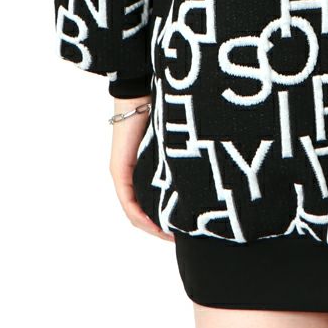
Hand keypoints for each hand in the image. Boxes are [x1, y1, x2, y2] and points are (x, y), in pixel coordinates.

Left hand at [109, 95, 175, 241]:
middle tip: (184, 236)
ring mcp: (124, 173)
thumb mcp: (176, 137)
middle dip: (162, 227)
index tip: (189, 226)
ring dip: (152, 227)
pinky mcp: (119, 171)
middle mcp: (132, 174)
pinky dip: (141, 217)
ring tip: (171, 236)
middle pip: (144, 211)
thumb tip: (208, 159)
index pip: (154, 200)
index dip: (168, 218)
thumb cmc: (160, 107)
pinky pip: (128, 202)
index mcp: (146, 167)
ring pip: (135, 211)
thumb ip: (184, 152)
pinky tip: (155, 226)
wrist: (139, 92)